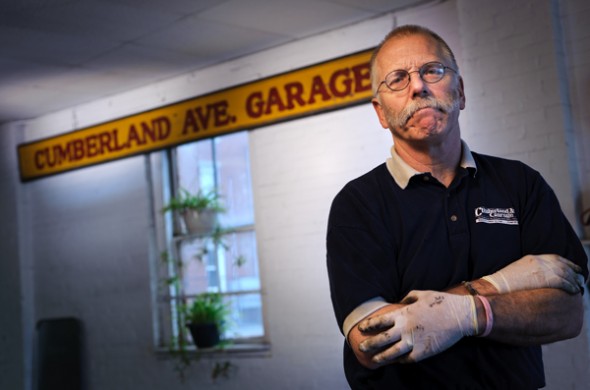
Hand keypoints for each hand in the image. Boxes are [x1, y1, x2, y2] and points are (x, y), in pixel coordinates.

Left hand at [357, 290, 476, 364]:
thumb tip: (399, 301)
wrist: (461, 316)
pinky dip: (400, 360)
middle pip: (382, 339)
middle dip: (369, 344)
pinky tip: (396, 361)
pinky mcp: (424, 352)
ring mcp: (415, 341)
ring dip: (381, 357)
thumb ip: (408, 297)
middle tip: (361, 348)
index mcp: (404, 314)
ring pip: (392, 353)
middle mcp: (406, 329)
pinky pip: (408, 359)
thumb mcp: (422, 294)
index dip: (368, 326)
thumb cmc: (441, 302)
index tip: (361, 329)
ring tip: (374, 360)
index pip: (380, 321)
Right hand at [482, 254, 584, 293]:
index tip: (573, 268)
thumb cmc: (505, 282)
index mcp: (534, 258)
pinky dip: (572, 287)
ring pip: (567, 274)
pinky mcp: (547, 280)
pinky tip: (575, 291)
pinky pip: (565, 283)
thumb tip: (539, 276)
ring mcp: (544, 270)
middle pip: (563, 265)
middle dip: (574, 272)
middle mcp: (541, 262)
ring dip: (575, 281)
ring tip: (579, 286)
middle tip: (580, 278)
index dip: (567, 263)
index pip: (556, 258)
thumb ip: (531, 270)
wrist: (498, 286)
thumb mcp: (518, 269)